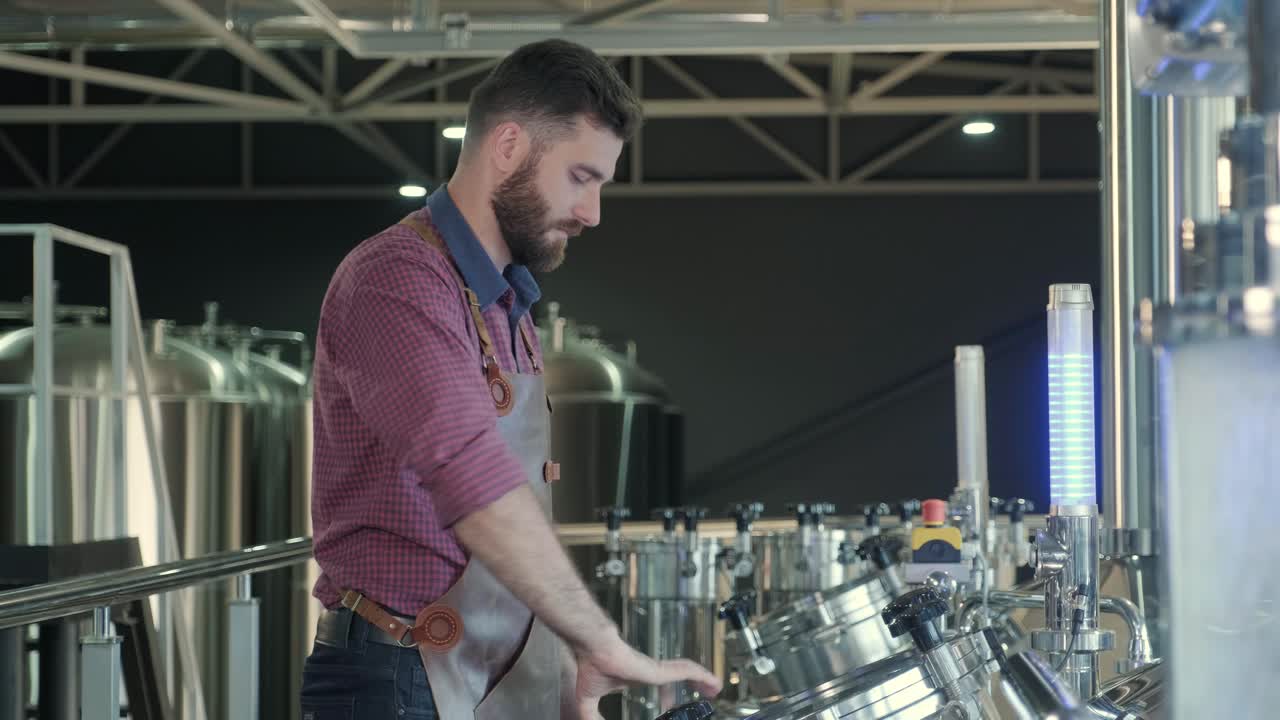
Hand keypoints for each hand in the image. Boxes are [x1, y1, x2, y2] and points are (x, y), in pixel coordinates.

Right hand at [570, 634, 721, 719]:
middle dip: (693, 685)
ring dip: (703, 680)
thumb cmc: (591, 665)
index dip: (667, 697)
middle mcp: (651, 671)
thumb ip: (592, 716)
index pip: (659, 685)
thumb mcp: (588, 699)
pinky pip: (688, 672)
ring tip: (716, 688)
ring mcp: (658, 669)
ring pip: (688, 673)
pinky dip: (703, 676)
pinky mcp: (661, 669)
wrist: (593, 648)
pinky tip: (714, 683)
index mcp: (637, 676)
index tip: (669, 707)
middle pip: (678, 677)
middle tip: (705, 695)